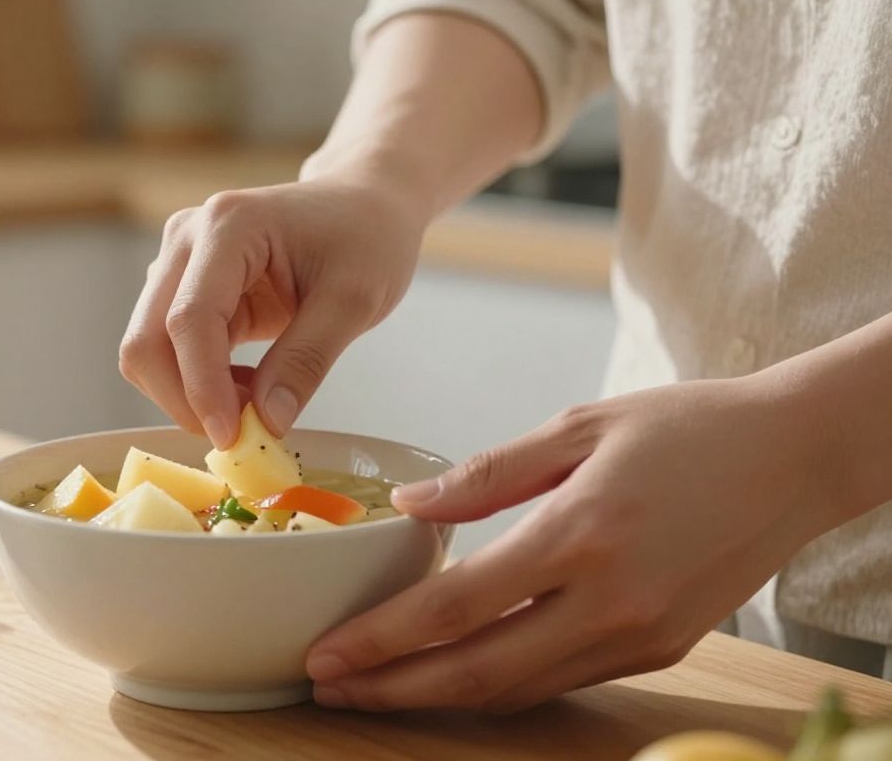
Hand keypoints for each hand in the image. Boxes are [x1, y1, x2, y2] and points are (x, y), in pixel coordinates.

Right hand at [119, 176, 425, 447]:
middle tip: (242, 435)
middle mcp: (186, 238)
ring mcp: (177, 262)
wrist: (362, 205)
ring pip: (147, 351)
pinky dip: (200, 383)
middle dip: (184, 399)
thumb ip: (306, 360)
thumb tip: (267, 424)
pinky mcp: (182, 288)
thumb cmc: (366, 238)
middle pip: (146, 339)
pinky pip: (169, 351)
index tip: (231, 438)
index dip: (202, 387)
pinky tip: (250, 386)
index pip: (189, 319)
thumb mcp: (354, 300)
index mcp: (228, 226)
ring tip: (256, 404)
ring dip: (190, 394)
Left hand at [305, 375, 849, 711]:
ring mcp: (640, 635)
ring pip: (517, 688)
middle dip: (392, 689)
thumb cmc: (688, 428)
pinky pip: (561, 680)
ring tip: (375, 688)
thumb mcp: (580, 427)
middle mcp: (610, 601)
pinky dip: (499, 683)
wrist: (797, 457)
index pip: (457, 606)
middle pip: (477, 670)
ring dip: (438, 695)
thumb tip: (409, 506)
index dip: (382, 640)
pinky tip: (454, 672)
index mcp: (580, 533)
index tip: (325, 654)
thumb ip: (489, 474)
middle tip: (328, 687)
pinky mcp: (661, 651)